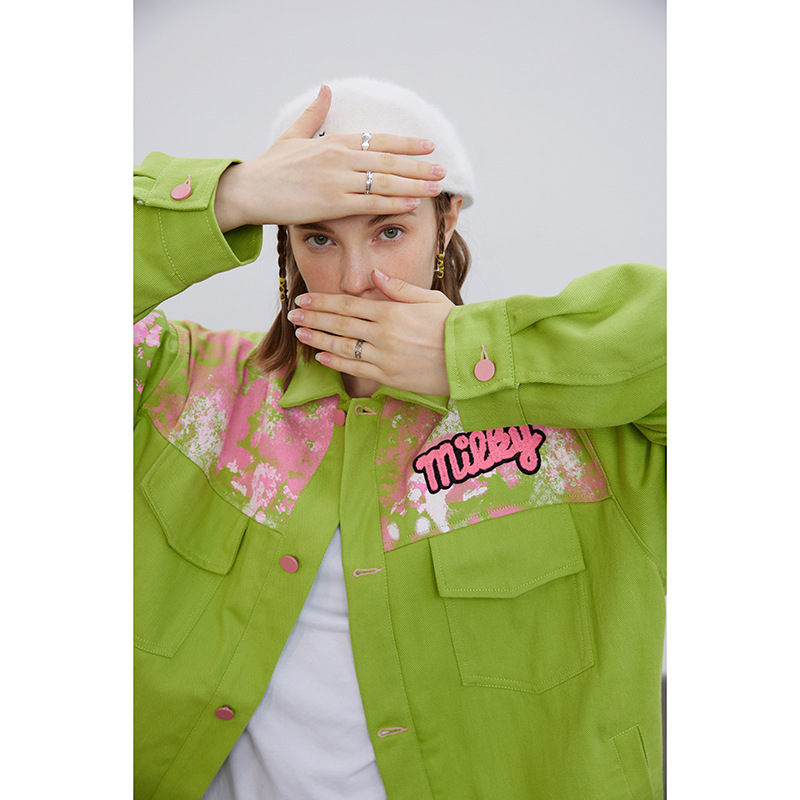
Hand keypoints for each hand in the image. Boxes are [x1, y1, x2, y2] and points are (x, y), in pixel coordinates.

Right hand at [214, 85, 445, 231]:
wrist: (249, 190)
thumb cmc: (270, 167)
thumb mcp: (293, 136)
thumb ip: (314, 115)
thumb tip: (325, 89)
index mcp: (334, 143)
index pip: (379, 140)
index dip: (406, 144)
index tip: (428, 146)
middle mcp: (339, 158)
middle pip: (389, 161)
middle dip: (418, 166)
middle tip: (442, 169)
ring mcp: (336, 181)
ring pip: (384, 181)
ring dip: (413, 185)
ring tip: (435, 187)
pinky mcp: (330, 203)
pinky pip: (369, 203)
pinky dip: (392, 202)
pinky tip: (411, 203)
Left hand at [288, 270, 453, 395]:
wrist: (471, 357)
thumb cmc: (454, 325)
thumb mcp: (429, 298)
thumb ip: (399, 288)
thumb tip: (374, 274)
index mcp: (392, 311)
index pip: (348, 304)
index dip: (323, 301)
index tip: (304, 298)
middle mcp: (384, 333)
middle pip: (339, 323)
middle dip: (313, 317)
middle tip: (292, 313)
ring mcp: (385, 356)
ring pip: (342, 346)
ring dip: (317, 338)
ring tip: (299, 332)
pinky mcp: (389, 376)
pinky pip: (355, 368)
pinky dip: (335, 361)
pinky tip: (320, 354)